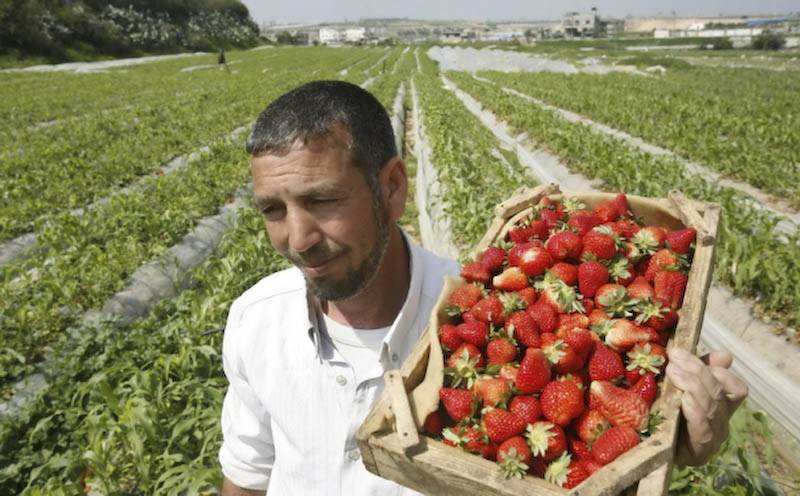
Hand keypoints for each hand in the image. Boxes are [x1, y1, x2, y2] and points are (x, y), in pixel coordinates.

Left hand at [665, 348, 747, 465]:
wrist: (652, 451)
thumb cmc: (667, 415)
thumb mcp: (680, 389)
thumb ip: (699, 372)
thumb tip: (725, 355)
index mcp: (722, 407)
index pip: (736, 388)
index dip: (718, 371)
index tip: (685, 355)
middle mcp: (722, 423)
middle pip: (719, 392)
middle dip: (697, 370)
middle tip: (674, 357)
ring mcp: (713, 439)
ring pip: (712, 406)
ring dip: (692, 385)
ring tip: (673, 371)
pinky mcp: (699, 453)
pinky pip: (702, 426)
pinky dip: (694, 409)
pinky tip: (682, 398)